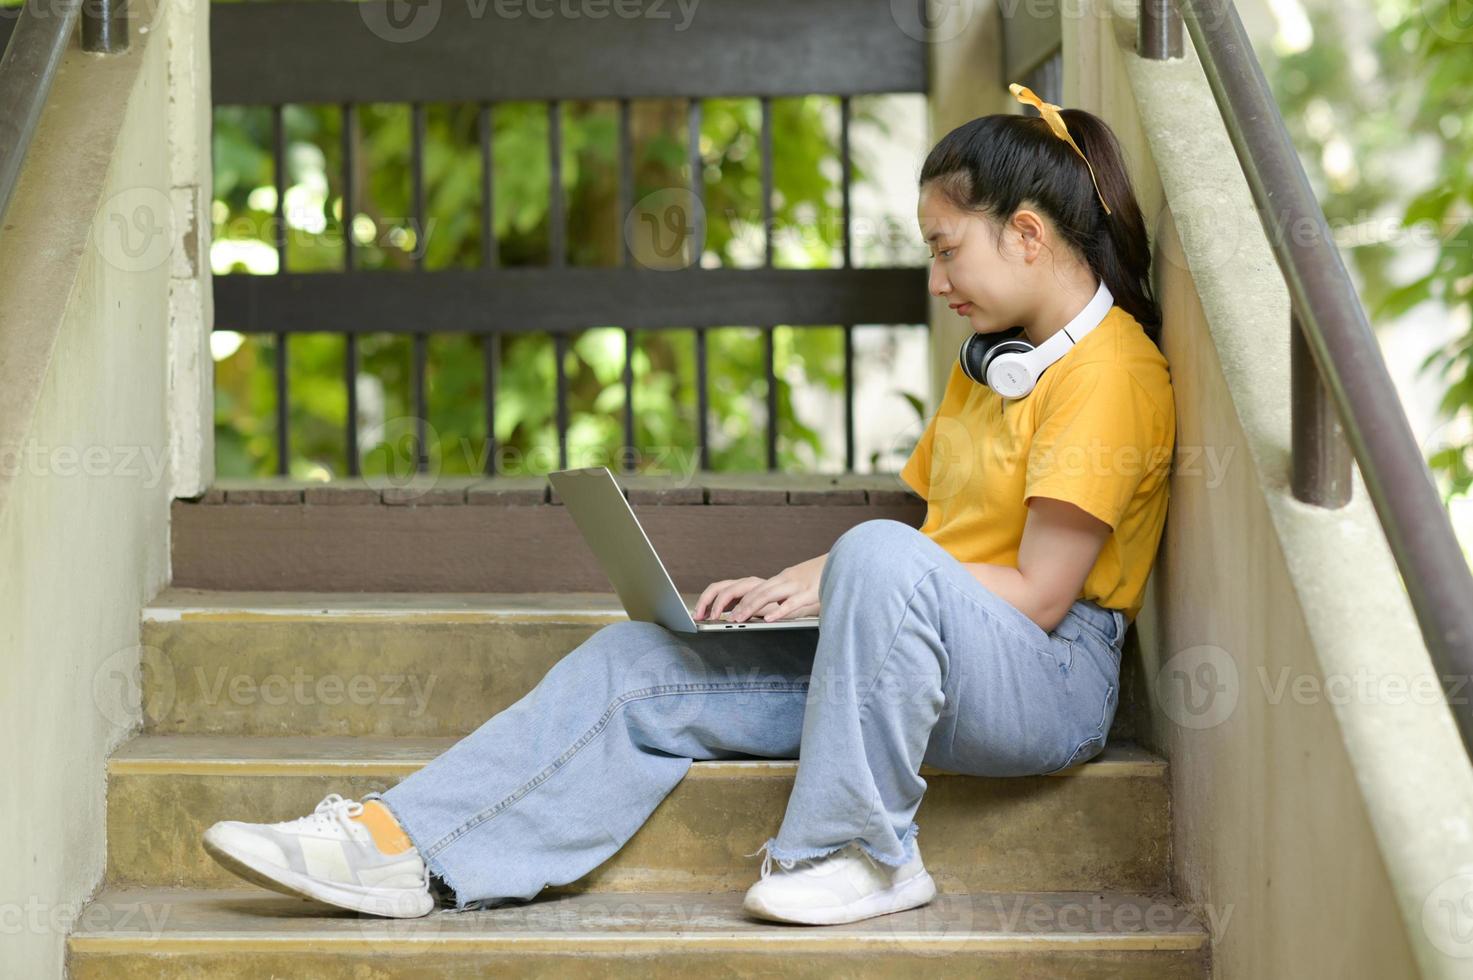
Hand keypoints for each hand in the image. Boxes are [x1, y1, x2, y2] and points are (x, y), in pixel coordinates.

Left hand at [694, 554, 826, 623]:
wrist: (840, 568)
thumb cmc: (813, 584)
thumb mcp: (790, 592)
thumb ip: (772, 602)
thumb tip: (750, 616)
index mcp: (773, 581)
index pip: (742, 587)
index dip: (720, 598)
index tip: (707, 613)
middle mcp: (780, 580)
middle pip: (749, 589)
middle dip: (731, 603)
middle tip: (717, 618)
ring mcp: (794, 586)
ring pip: (767, 594)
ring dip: (749, 607)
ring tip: (737, 619)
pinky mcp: (809, 593)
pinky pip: (792, 602)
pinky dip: (780, 611)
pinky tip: (769, 620)